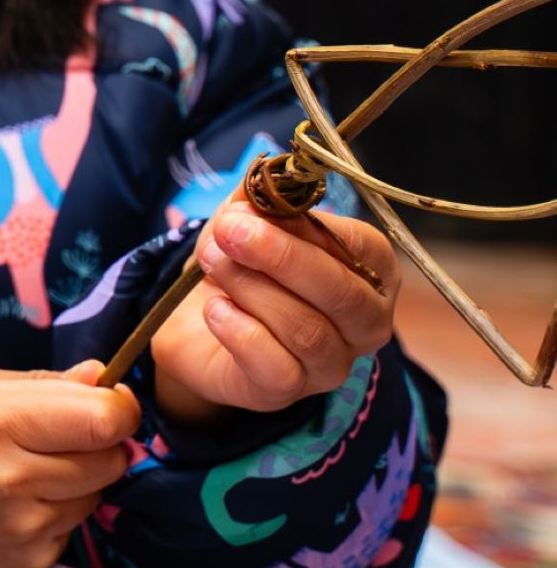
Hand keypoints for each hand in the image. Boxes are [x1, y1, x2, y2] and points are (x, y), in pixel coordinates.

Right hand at [0, 362, 136, 567]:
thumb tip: (103, 380)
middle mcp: (11, 477)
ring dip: (75, 482)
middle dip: (98, 445)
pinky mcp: (26, 564)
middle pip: (111, 459)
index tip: (106, 405)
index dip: (118, 409)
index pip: (105, 418)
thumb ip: (41, 382)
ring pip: (96, 495)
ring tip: (23, 476)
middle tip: (57, 441)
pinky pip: (71, 529)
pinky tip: (10, 509)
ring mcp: (21, 528)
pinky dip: (53, 516)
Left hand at [150, 206, 397, 424]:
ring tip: (211, 262)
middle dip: (279, 257)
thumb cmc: (240, 266)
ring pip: (306, 329)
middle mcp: (365, 321)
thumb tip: (264, 177)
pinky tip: (215, 309)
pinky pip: (275, 365)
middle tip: (228, 231)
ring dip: (250, 288)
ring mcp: (332, 362)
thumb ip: (258, 198)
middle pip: (341, 293)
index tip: (252, 209)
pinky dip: (239, 331)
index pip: (362, 248)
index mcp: (370, 270)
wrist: (195, 324)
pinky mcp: (288, 391)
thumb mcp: (244, 221)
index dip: (307, 227)